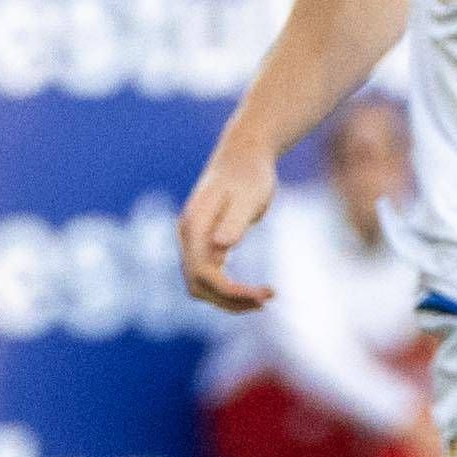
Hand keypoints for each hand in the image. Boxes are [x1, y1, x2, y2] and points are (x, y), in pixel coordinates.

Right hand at [179, 147, 276, 310]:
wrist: (244, 156)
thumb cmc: (250, 174)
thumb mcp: (249, 196)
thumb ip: (234, 221)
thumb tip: (220, 247)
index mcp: (194, 225)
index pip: (203, 273)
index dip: (231, 292)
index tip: (264, 295)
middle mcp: (188, 236)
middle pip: (198, 286)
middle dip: (231, 300)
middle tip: (268, 299)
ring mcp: (193, 241)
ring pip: (202, 286)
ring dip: (230, 299)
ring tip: (265, 299)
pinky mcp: (205, 244)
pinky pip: (211, 277)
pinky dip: (230, 290)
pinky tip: (255, 292)